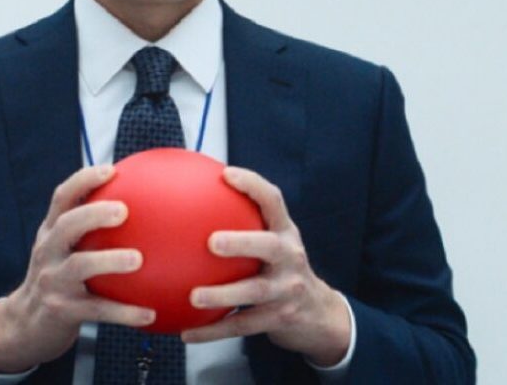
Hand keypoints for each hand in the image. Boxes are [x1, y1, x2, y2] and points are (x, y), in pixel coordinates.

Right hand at [0, 165, 154, 372]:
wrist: (25, 325)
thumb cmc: (59, 277)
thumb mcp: (65, 249)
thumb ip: (91, 229)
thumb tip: (144, 203)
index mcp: (51, 232)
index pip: (62, 197)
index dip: (83, 180)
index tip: (111, 170)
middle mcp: (48, 252)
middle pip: (66, 225)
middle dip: (93, 214)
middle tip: (123, 210)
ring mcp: (53, 281)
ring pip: (79, 266)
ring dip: (109, 261)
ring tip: (138, 259)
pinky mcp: (62, 311)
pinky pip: (97, 310)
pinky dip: (124, 312)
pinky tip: (150, 314)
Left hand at [181, 166, 350, 366]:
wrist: (318, 314)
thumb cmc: (282, 268)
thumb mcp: (274, 241)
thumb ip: (245, 223)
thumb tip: (191, 197)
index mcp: (286, 232)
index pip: (273, 201)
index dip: (252, 185)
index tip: (227, 174)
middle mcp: (290, 257)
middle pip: (269, 246)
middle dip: (242, 242)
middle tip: (212, 242)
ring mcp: (287, 290)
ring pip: (255, 292)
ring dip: (222, 294)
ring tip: (194, 296)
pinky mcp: (279, 319)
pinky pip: (242, 325)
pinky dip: (213, 330)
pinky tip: (187, 332)